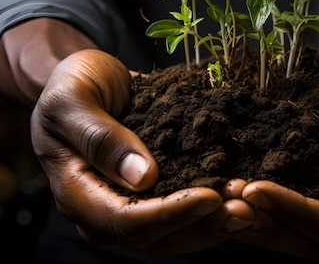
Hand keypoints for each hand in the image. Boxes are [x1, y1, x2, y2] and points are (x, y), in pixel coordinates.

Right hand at [30, 49, 253, 256]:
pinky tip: (237, 194)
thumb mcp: (73, 100)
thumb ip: (100, 137)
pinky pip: (181, 213)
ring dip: (212, 224)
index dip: (168, 214)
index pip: (124, 220)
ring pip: (172, 233)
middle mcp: (102, 208)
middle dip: (200, 225)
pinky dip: (210, 209)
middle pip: (153, 238)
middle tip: (242, 207)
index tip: (210, 197)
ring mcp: (128, 203)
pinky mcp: (150, 193)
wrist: (82, 79)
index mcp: (77, 192)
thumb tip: (143, 177)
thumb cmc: (71, 86)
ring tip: (247, 205)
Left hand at [234, 51, 318, 259]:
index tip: (255, 190)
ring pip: (300, 232)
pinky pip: (296, 207)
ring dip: (260, 221)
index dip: (296, 211)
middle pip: (314, 240)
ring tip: (221, 200)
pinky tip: (235, 189)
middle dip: (267, 225)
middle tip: (224, 205)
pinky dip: (265, 204)